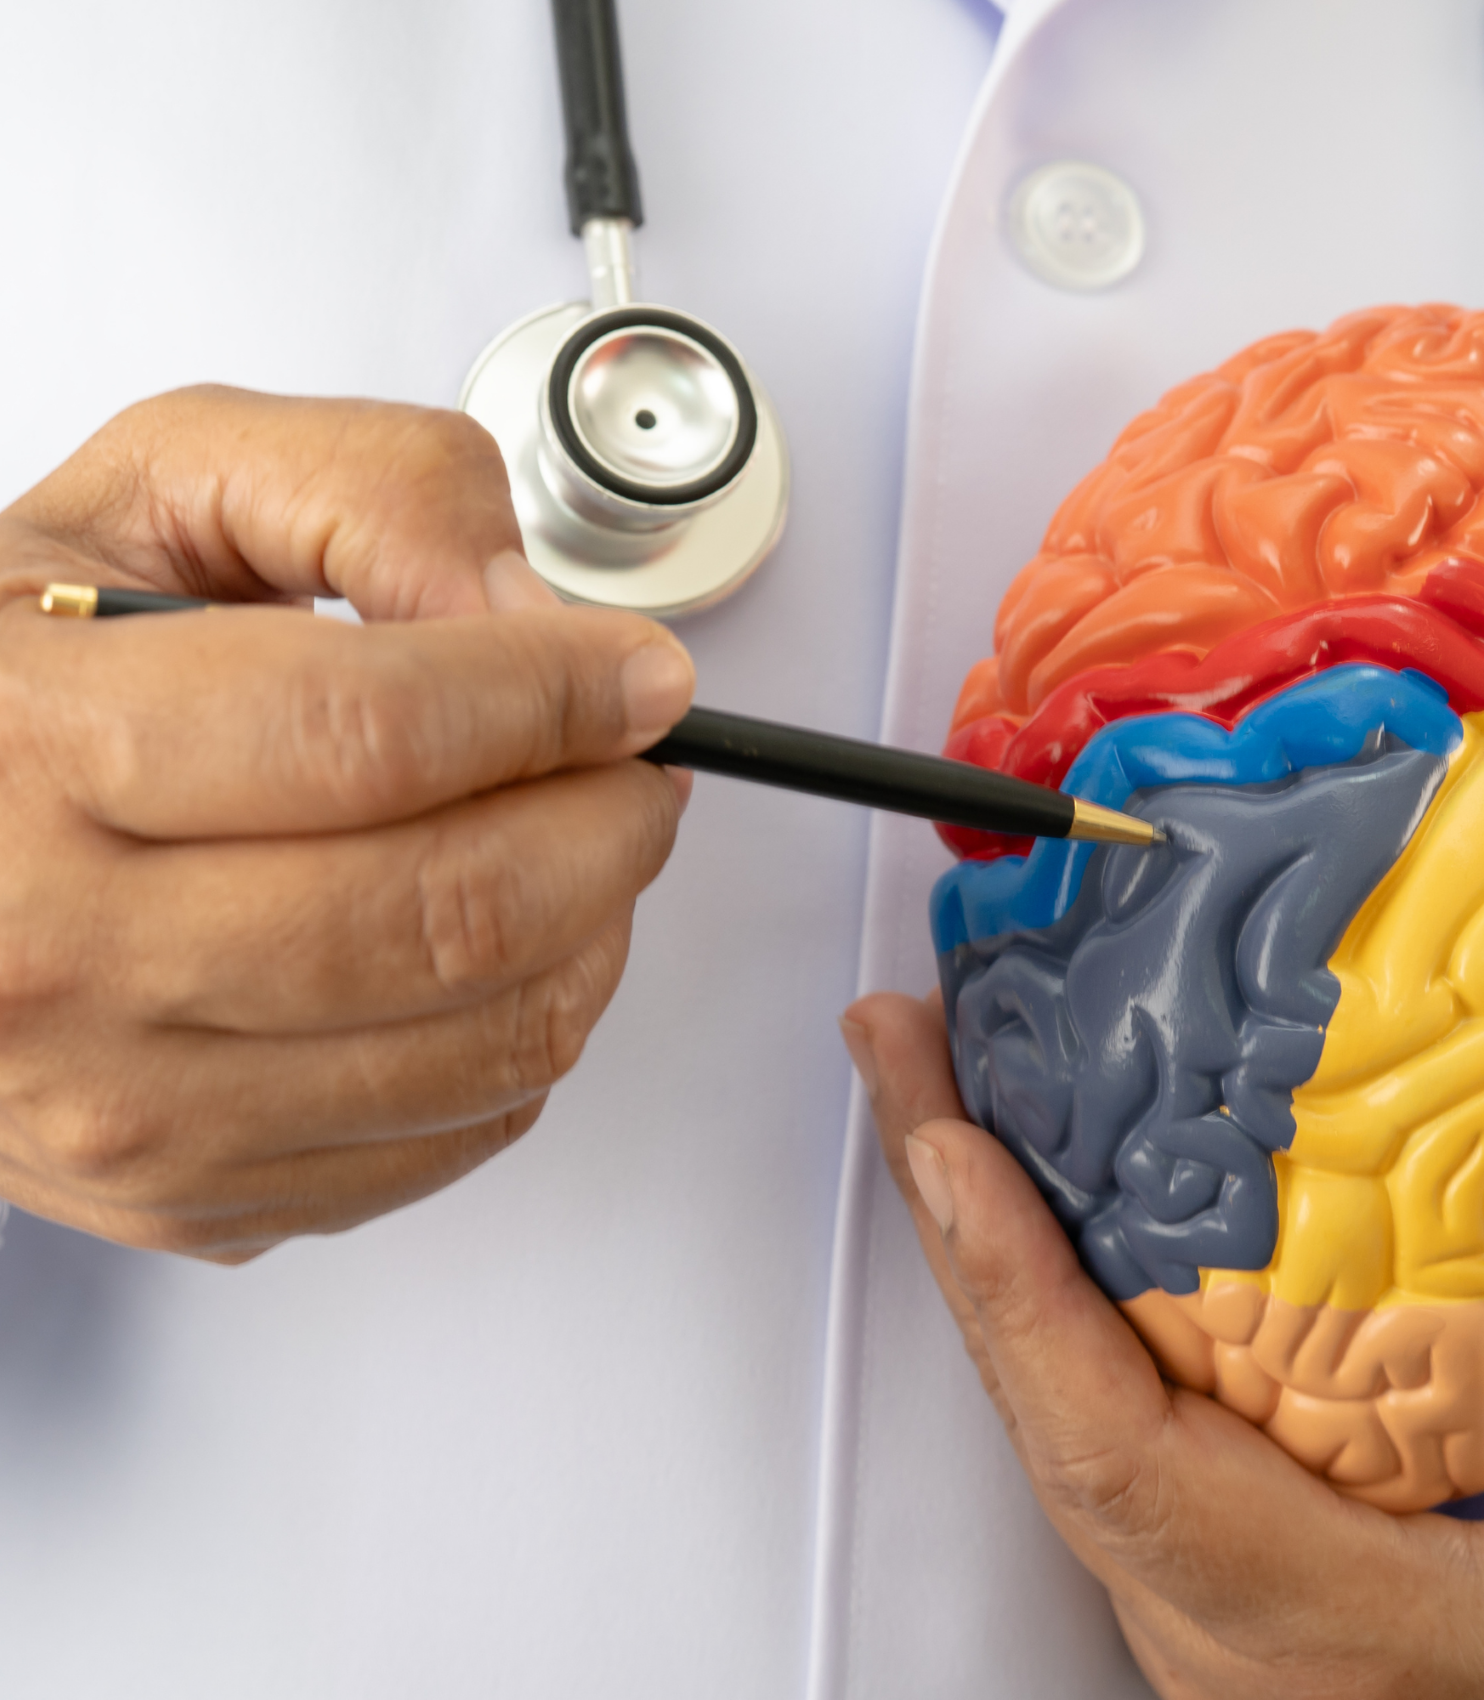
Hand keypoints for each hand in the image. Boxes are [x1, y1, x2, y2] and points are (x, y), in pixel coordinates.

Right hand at [0, 387, 693, 1259]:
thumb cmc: (19, 677)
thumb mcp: (162, 496)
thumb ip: (366, 497)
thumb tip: (530, 616)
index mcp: (36, 752)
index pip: (374, 737)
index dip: (557, 696)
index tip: (640, 676)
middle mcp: (66, 961)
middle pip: (454, 911)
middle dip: (609, 820)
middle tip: (636, 761)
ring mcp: (133, 1110)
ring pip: (487, 1041)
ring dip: (597, 925)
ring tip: (579, 841)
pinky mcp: (197, 1197)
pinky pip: (458, 1132)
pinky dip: (533, 1029)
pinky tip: (501, 948)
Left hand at [841, 990, 1483, 1699]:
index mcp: (1321, 1625)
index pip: (1115, 1452)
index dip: (1019, 1289)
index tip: (950, 1148)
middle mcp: (1212, 1617)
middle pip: (1035, 1393)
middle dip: (952, 1203)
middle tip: (903, 1043)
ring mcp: (1185, 1589)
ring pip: (1044, 1393)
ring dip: (978, 1228)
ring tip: (940, 1074)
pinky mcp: (1196, 1557)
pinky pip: (1084, 1400)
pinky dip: (1037, 1279)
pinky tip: (1034, 1179)